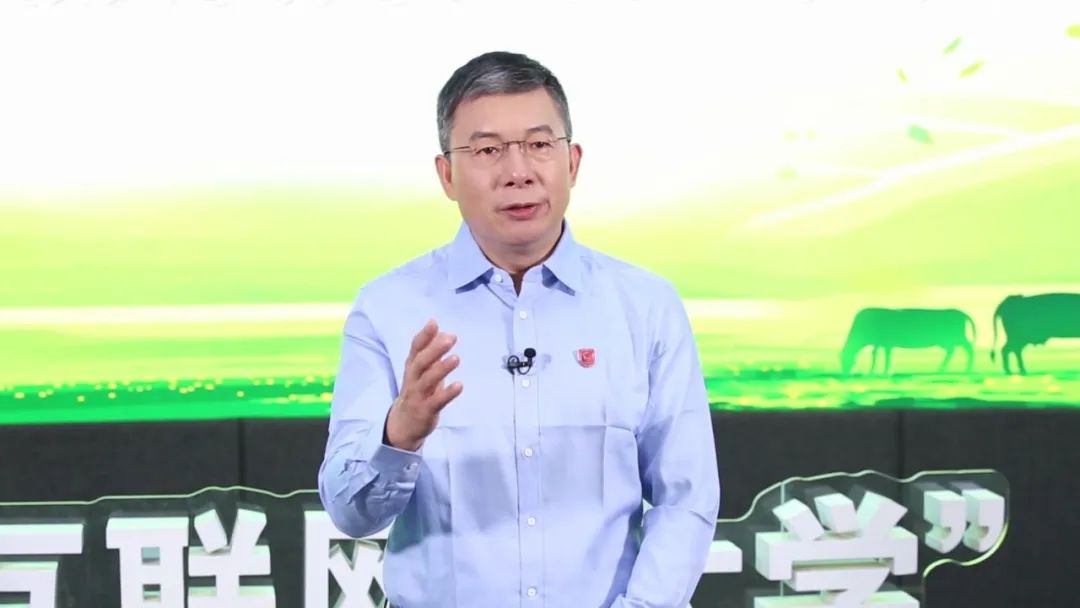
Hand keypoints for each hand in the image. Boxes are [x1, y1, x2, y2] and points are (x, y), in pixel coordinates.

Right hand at [384, 319, 463, 450]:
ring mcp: (418, 396)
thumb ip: (431, 353)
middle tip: (451, 338)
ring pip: (427, 381)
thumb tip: (444, 332)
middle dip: (434, 349)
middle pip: (421, 362)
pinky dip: (447, 393)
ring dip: (441, 369)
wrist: (403, 425)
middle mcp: (413, 380)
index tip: (434, 323)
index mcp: (412, 368)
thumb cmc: (417, 392)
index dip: (424, 336)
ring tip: (456, 358)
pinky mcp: (425, 411)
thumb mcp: (421, 372)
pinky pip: (436, 401)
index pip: (416, 349)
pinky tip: (459, 385)